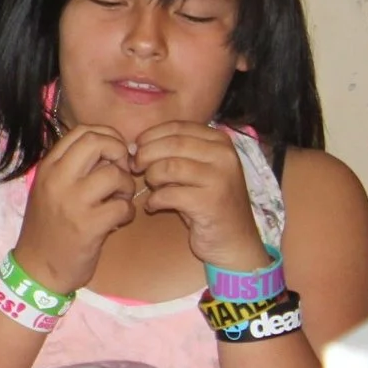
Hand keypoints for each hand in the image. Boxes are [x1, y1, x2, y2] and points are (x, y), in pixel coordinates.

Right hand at [13, 125, 139, 291]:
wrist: (38, 267)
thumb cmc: (49, 227)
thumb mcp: (51, 189)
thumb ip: (75, 168)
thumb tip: (113, 150)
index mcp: (48, 167)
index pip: (82, 131)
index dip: (108, 137)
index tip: (114, 155)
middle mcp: (56, 179)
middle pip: (97, 143)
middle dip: (119, 154)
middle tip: (121, 172)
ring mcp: (71, 202)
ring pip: (115, 174)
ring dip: (127, 187)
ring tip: (119, 200)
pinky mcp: (88, 225)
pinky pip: (123, 206)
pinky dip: (127, 212)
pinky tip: (118, 220)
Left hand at [132, 121, 268, 271]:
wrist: (233, 240)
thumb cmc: (205, 202)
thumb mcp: (194, 170)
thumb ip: (172, 153)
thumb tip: (134, 146)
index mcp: (220, 142)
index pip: (176, 127)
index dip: (149, 136)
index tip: (136, 150)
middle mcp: (224, 156)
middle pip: (171, 144)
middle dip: (145, 155)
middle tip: (136, 168)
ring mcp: (220, 178)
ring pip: (168, 167)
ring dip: (151, 178)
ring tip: (152, 188)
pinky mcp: (211, 202)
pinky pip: (168, 194)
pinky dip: (154, 200)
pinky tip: (154, 206)